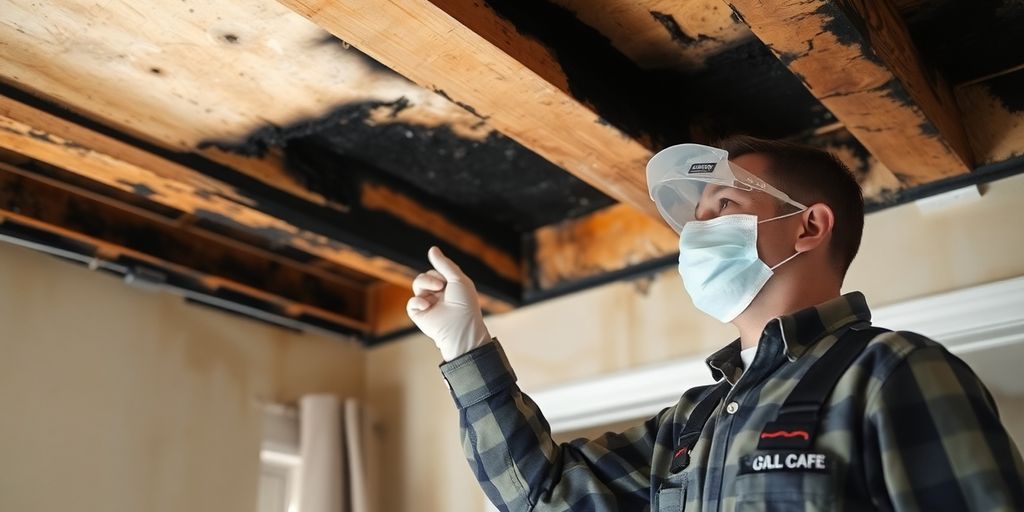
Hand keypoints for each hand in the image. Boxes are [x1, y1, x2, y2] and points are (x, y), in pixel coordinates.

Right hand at [406, 246, 490, 360]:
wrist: (460, 328)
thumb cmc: (464, 304)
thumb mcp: (457, 279)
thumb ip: (444, 264)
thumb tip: (432, 249)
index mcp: (449, 287)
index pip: (437, 271)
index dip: (441, 271)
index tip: (448, 278)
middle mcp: (438, 295)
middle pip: (425, 276)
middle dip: (431, 277)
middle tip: (442, 286)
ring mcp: (428, 304)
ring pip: (417, 284)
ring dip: (425, 284)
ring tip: (436, 291)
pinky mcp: (419, 315)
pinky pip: (411, 302)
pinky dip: (418, 301)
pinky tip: (427, 305)